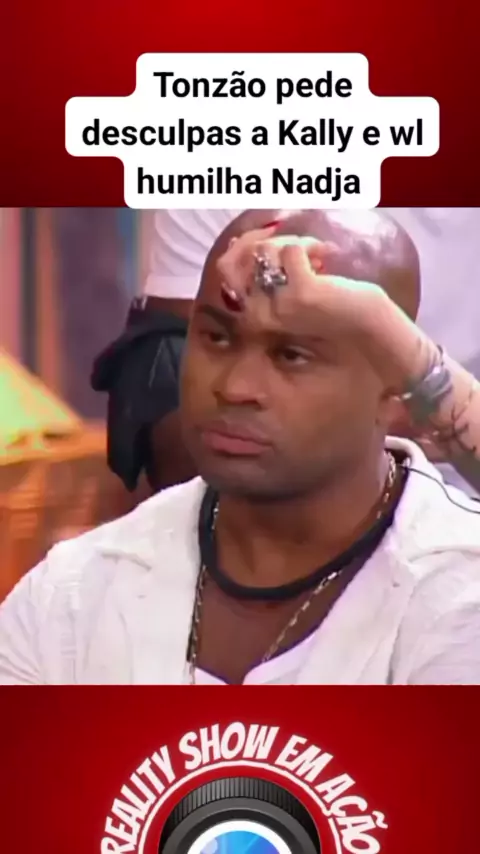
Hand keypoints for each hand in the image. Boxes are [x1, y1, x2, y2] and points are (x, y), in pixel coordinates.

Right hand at [217, 232, 386, 338]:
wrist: (367, 326)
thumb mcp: (289, 294)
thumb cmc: (332, 308)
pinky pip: (291, 250)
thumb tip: (242, 241)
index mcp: (254, 313)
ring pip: (264, 250)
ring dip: (293, 242)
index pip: (225, 268)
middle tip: (298, 244)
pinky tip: (324, 256)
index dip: (244, 243)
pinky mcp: (302, 292)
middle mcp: (260, 312)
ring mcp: (280, 303)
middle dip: (268, 239)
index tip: (270, 236)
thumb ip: (266, 277)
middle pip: (240, 256)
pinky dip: (310, 245)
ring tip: (314, 253)